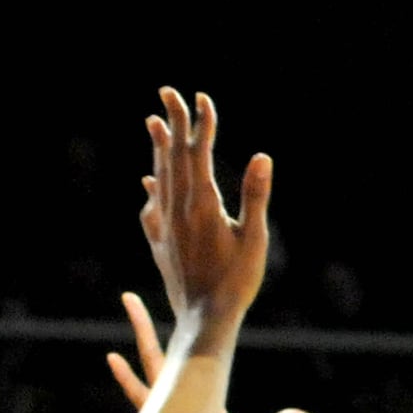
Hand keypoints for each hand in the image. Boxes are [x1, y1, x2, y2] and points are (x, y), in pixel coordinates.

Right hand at [106, 291, 316, 412]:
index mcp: (197, 397)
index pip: (186, 359)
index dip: (182, 337)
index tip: (178, 313)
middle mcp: (175, 398)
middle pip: (159, 353)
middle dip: (147, 326)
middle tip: (131, 297)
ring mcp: (162, 407)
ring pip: (149, 363)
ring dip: (141, 334)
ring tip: (128, 301)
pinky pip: (139, 395)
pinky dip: (127, 377)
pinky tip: (113, 358)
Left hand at [142, 87, 271, 330]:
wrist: (203, 320)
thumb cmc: (235, 283)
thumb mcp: (254, 239)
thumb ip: (256, 196)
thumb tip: (262, 157)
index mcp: (203, 204)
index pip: (198, 151)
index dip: (200, 123)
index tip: (202, 97)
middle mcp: (178, 209)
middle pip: (173, 156)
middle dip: (172, 122)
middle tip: (167, 92)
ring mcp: (165, 226)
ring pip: (159, 176)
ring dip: (158, 147)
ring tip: (153, 123)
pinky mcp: (160, 244)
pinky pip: (151, 208)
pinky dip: (152, 188)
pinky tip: (149, 183)